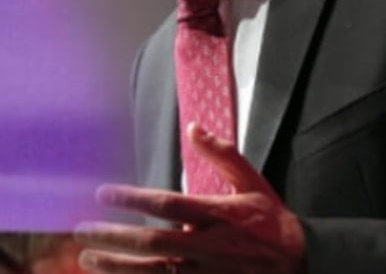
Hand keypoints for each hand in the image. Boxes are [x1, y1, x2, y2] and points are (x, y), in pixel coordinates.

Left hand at [74, 123, 305, 273]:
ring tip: (89, 258)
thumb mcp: (252, 182)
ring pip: (154, 272)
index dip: (131, 199)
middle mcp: (207, 246)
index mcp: (216, 215)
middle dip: (113, 238)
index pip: (166, 204)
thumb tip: (193, 127)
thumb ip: (221, 154)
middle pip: (151, 242)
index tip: (103, 194)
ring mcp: (207, 273)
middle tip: (82, 231)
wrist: (303, 263)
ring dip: (117, 267)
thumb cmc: (271, 222)